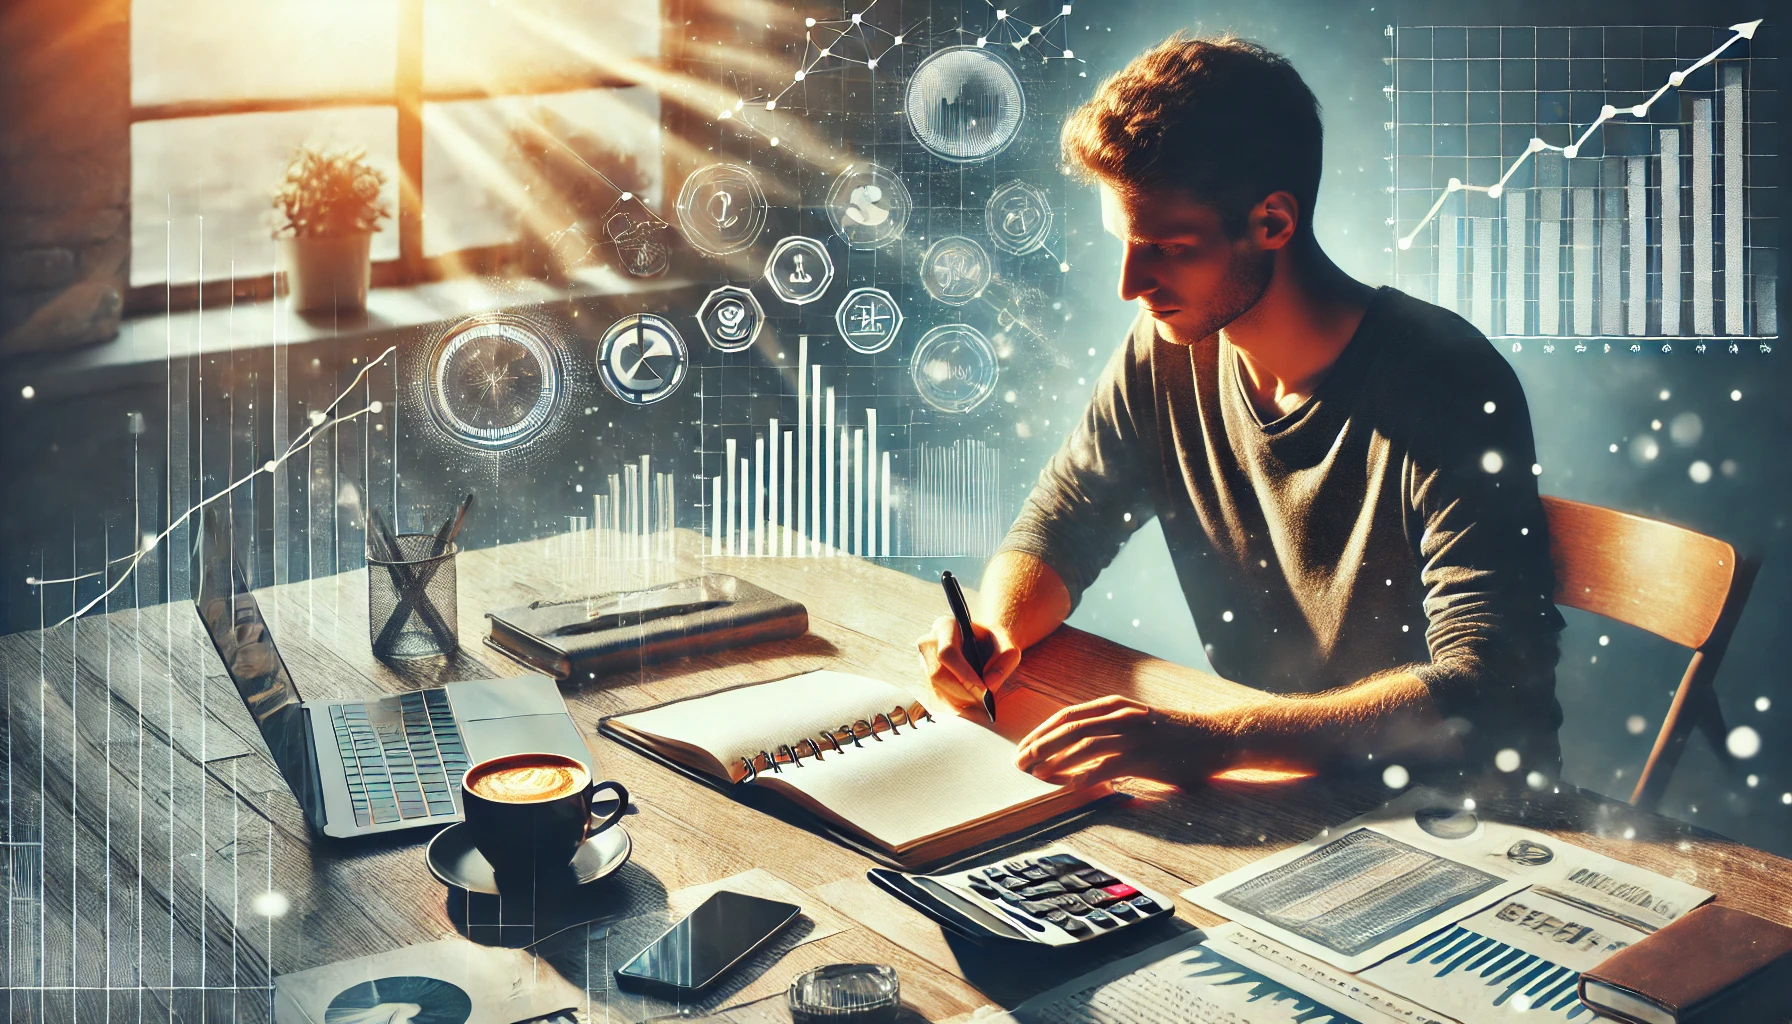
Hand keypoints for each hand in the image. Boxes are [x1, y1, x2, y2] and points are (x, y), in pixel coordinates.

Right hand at [917, 615, 1020, 716]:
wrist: (984, 645)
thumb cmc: (994, 643)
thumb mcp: (1007, 645)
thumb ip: (1005, 660)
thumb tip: (989, 684)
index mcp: (945, 627)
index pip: (947, 653)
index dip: (964, 674)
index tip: (984, 688)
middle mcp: (929, 643)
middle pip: (937, 674)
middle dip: (962, 693)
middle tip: (984, 702)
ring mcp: (924, 662)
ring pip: (936, 689)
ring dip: (959, 702)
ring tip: (980, 705)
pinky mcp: (926, 678)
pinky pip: (936, 697)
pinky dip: (954, 706)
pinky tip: (970, 706)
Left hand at [1014, 695, 1225, 787]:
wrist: (1215, 738)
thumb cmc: (1172, 735)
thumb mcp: (1135, 721)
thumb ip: (1106, 729)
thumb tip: (1070, 749)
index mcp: (1113, 706)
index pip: (1065, 716)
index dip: (1040, 733)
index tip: (1021, 748)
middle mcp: (1120, 716)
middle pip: (1067, 729)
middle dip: (1038, 747)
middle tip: (1018, 764)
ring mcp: (1132, 735)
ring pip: (1082, 745)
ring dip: (1054, 762)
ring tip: (1036, 776)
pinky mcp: (1145, 757)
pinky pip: (1106, 767)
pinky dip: (1084, 777)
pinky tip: (1069, 787)